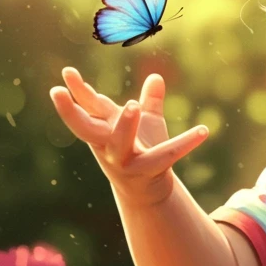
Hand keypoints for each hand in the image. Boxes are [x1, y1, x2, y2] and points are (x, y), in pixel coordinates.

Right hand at [49, 67, 207, 206]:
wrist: (149, 193)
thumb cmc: (143, 154)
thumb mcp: (147, 124)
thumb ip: (151, 101)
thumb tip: (156, 77)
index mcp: (105, 131)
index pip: (88, 108)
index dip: (77, 91)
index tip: (67, 73)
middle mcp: (108, 147)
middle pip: (85, 129)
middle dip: (71, 113)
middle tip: (61, 91)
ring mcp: (124, 161)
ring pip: (120, 143)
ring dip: (125, 125)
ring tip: (133, 105)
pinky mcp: (147, 172)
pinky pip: (167, 154)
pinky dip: (186, 142)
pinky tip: (204, 130)